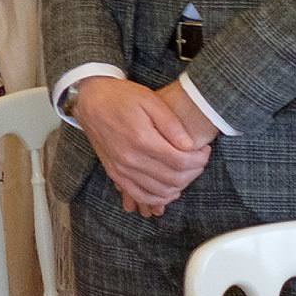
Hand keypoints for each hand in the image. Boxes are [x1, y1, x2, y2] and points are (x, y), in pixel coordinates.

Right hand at [71, 78, 209, 215]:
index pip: (181, 162)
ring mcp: (121, 169)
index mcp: (141, 139)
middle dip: (193, 172)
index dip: (199, 159)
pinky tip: (169, 189)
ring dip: (180, 185)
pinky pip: (140, 195)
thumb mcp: (150, 100)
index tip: (205, 150)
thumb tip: (189, 146)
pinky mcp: (115, 174)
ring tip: (186, 170)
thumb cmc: (121, 97)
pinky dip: (158, 198)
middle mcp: (130, 158)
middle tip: (199, 160)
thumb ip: (171, 124)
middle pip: (173, 179)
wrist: (90, 101)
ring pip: (160, 191)